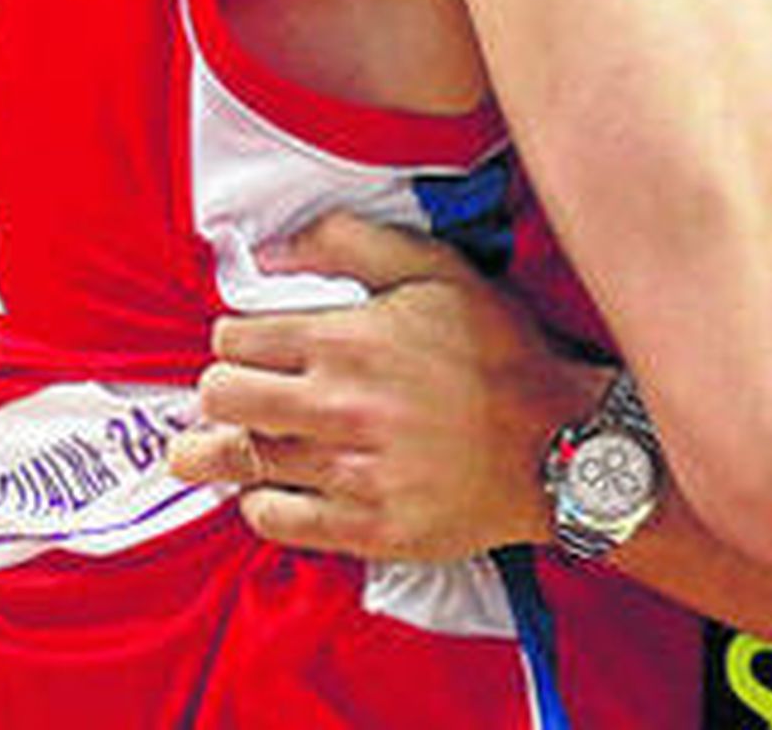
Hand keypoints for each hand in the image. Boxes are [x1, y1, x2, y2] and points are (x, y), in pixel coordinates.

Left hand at [168, 212, 605, 562]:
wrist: (560, 440)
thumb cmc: (499, 347)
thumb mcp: (436, 268)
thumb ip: (348, 243)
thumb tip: (269, 251)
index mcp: (348, 340)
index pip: (235, 338)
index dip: (234, 336)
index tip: (246, 343)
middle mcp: (338, 408)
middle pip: (220, 398)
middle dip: (220, 388)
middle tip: (234, 391)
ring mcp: (349, 473)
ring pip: (239, 460)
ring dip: (222, 449)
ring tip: (210, 447)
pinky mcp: (366, 528)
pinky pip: (275, 521)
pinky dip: (261, 503)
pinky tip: (274, 487)